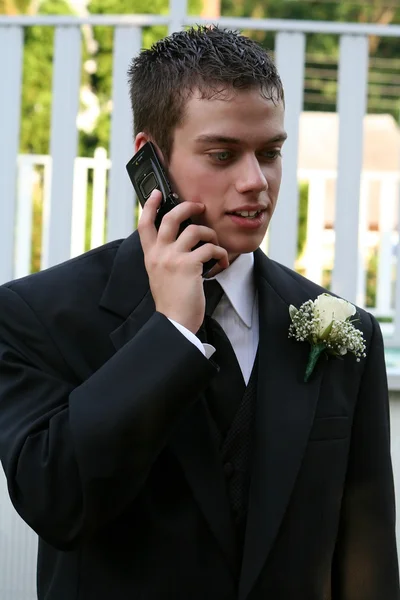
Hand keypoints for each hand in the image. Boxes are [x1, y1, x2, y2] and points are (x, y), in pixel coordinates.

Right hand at [138, 190, 228, 332]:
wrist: (174, 323)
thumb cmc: (172, 302)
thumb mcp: (161, 276)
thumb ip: (165, 258)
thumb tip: (184, 241)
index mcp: (150, 256)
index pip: (145, 224)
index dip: (150, 206)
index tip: (157, 193)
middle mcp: (159, 254)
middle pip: (171, 217)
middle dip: (188, 207)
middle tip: (200, 207)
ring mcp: (173, 258)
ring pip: (195, 230)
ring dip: (210, 236)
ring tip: (216, 247)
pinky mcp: (189, 265)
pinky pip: (210, 249)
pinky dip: (220, 256)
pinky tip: (221, 265)